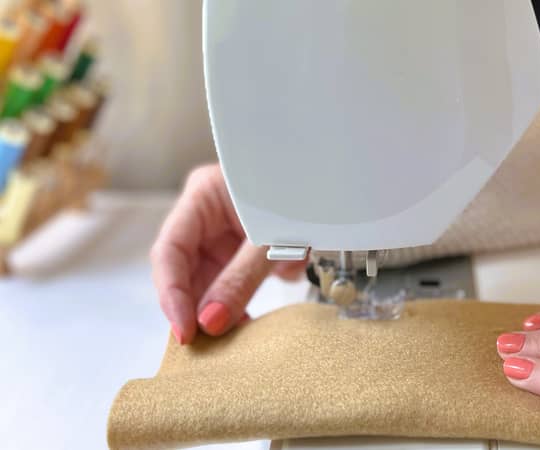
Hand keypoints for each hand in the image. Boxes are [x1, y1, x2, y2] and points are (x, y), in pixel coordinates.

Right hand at [150, 164, 305, 343]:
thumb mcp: (271, 238)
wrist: (344, 196)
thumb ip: (240, 279)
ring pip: (207, 283)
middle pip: (184, 270)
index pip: (170, 250)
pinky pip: (231, 287)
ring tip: (226, 341)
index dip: (171, 294)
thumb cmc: (305, 199)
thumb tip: (211, 323)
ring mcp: (224, 237)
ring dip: (217, 312)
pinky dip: (239, 307)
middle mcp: (207, 218)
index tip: (184, 331)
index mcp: (203, 197)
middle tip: (201, 347)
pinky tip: (248, 327)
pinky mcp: (242, 256)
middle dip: (193, 308)